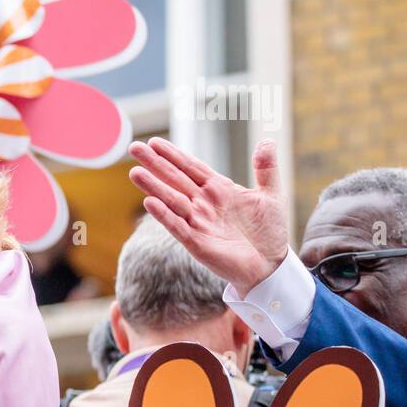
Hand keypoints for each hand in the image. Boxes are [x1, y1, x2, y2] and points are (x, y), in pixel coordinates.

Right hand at [127, 137, 288, 294]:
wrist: (271, 265)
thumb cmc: (269, 232)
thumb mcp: (272, 195)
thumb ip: (266, 168)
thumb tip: (266, 141)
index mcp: (218, 189)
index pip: (190, 167)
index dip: (173, 154)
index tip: (154, 142)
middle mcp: (203, 203)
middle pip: (175, 179)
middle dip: (155, 163)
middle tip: (134, 148)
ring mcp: (197, 222)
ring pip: (171, 200)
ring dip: (153, 186)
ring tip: (135, 172)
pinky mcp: (196, 242)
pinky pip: (177, 226)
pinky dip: (164, 215)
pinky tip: (150, 202)